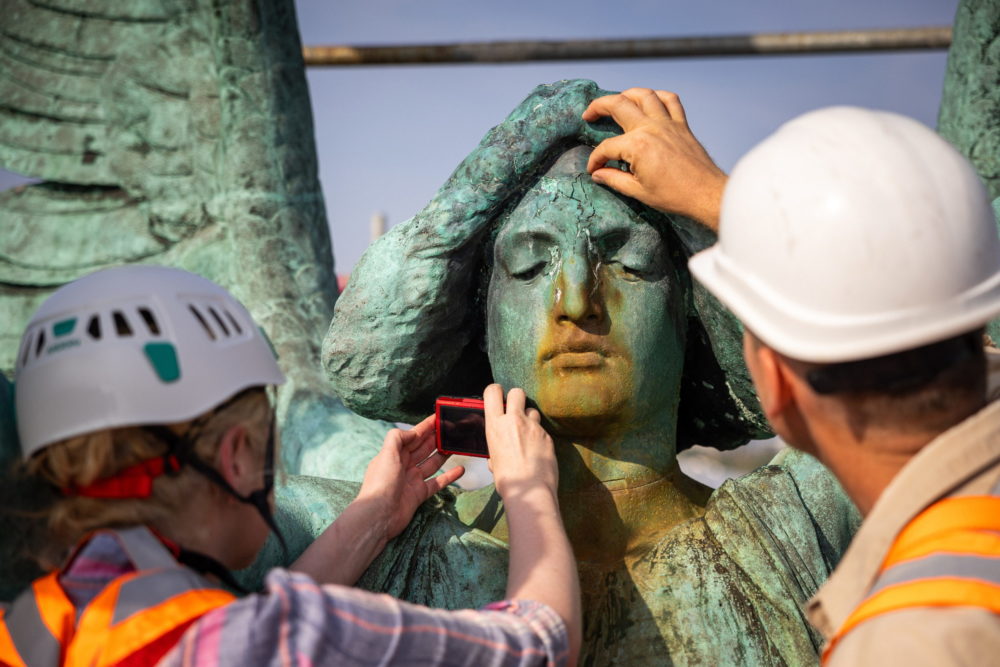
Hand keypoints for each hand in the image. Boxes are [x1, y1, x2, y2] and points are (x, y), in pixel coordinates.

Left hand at [357, 414, 464, 540]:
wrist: (379, 515)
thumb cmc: (381, 483)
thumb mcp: (387, 454)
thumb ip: (398, 438)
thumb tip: (413, 432)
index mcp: (394, 454)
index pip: (413, 436)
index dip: (426, 426)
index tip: (439, 417)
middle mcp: (404, 465)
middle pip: (423, 448)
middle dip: (436, 438)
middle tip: (452, 429)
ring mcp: (412, 479)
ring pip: (432, 463)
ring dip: (443, 454)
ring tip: (457, 445)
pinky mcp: (419, 494)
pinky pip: (437, 482)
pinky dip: (449, 476)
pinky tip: (460, 469)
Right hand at [482, 384, 557, 498]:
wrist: (529, 490)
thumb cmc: (507, 479)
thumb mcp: (493, 459)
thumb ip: (496, 446)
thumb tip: (498, 451)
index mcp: (495, 425)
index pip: (492, 392)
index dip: (495, 391)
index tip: (498, 395)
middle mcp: (514, 421)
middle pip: (517, 392)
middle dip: (516, 398)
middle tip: (515, 409)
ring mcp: (533, 426)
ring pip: (532, 410)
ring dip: (529, 418)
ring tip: (527, 434)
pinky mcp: (547, 435)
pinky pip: (542, 429)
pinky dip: (539, 436)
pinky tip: (537, 450)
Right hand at [582, 88, 726, 230]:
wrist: (706, 194)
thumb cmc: (674, 196)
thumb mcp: (638, 191)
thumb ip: (614, 179)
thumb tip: (597, 174)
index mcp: (637, 146)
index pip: (607, 147)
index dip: (596, 159)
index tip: (593, 169)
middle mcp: (651, 128)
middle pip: (618, 105)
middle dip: (598, 106)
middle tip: (588, 114)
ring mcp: (668, 123)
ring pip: (644, 95)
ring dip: (626, 94)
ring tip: (616, 101)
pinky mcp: (682, 125)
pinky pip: (670, 100)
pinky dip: (658, 96)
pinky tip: (650, 101)